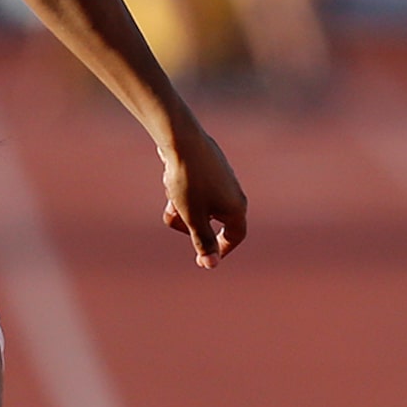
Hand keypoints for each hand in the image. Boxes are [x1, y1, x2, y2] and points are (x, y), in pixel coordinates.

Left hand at [160, 122, 246, 267]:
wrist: (181, 141)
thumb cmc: (188, 182)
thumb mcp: (192, 217)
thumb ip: (203, 242)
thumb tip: (211, 265)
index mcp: (236, 208)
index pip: (235, 236)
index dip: (221, 249)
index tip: (204, 257)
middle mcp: (234, 193)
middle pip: (212, 221)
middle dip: (189, 223)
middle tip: (173, 217)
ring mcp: (223, 178)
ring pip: (200, 204)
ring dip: (183, 205)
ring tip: (171, 193)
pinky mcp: (210, 166)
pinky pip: (195, 188)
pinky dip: (182, 190)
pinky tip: (171, 176)